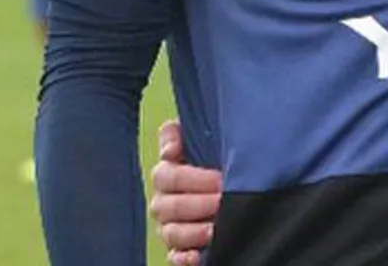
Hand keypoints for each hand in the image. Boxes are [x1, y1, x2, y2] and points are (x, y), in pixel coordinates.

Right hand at [151, 120, 221, 265]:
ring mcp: (169, 228)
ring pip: (172, 233)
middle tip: (224, 201)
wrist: (222, 183)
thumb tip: (170, 142)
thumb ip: (177, 135)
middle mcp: (163, 203)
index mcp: (166, 176)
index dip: (195, 178)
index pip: (168, 177)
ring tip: (216, 228)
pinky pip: (175, 258)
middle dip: (200, 204)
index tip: (221, 179)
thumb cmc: (210, 159)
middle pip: (171, 207)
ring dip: (194, 232)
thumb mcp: (198, 140)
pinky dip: (185, 259)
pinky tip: (198, 256)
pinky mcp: (179, 250)